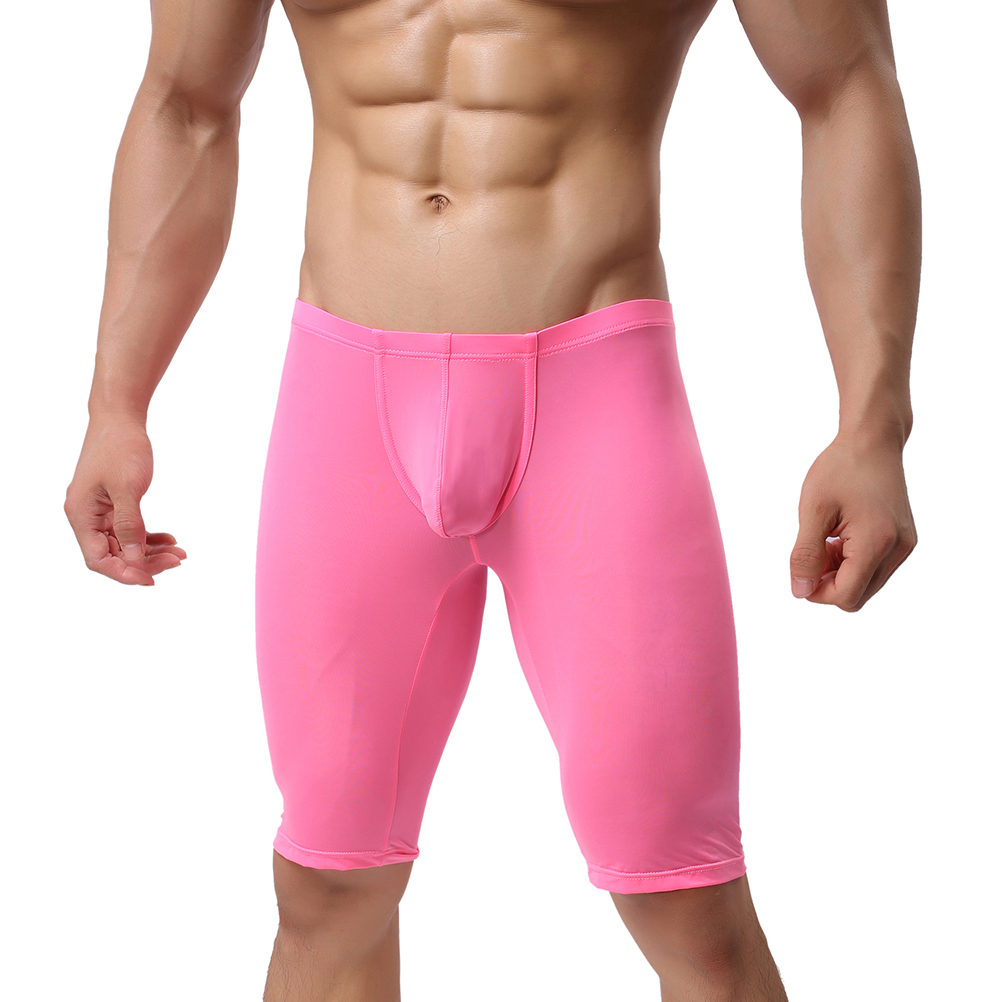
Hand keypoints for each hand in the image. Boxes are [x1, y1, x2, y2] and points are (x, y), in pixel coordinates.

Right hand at [64, 418, 185, 585]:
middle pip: (114, 555)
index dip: (125, 573)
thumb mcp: (127, 488)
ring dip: (151, 551)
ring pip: (125, 544)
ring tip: (180, 552)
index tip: (152, 579)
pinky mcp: (114, 504)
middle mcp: (87, 516)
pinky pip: (130, 530)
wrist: (121, 418)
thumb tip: (134, 559)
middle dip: (146, 562)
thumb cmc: (120, 447)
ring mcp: (100, 511)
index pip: (98, 559)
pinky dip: (149, 537)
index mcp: (81, 515)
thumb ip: (129, 526)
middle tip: (177, 560)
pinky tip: (170, 539)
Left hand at [790, 430, 916, 610]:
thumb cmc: (840, 469)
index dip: (816, 591)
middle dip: (828, 581)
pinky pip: (876, 569)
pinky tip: (841, 535)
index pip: (846, 596)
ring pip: (866, 585)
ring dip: (840, 572)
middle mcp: (898, 549)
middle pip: (857, 596)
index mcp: (877, 542)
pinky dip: (854, 562)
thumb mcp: (813, 511)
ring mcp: (905, 545)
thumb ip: (805, 555)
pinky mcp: (905, 540)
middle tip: (813, 547)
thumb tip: (799, 591)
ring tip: (827, 538)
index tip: (800, 566)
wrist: (872, 440)